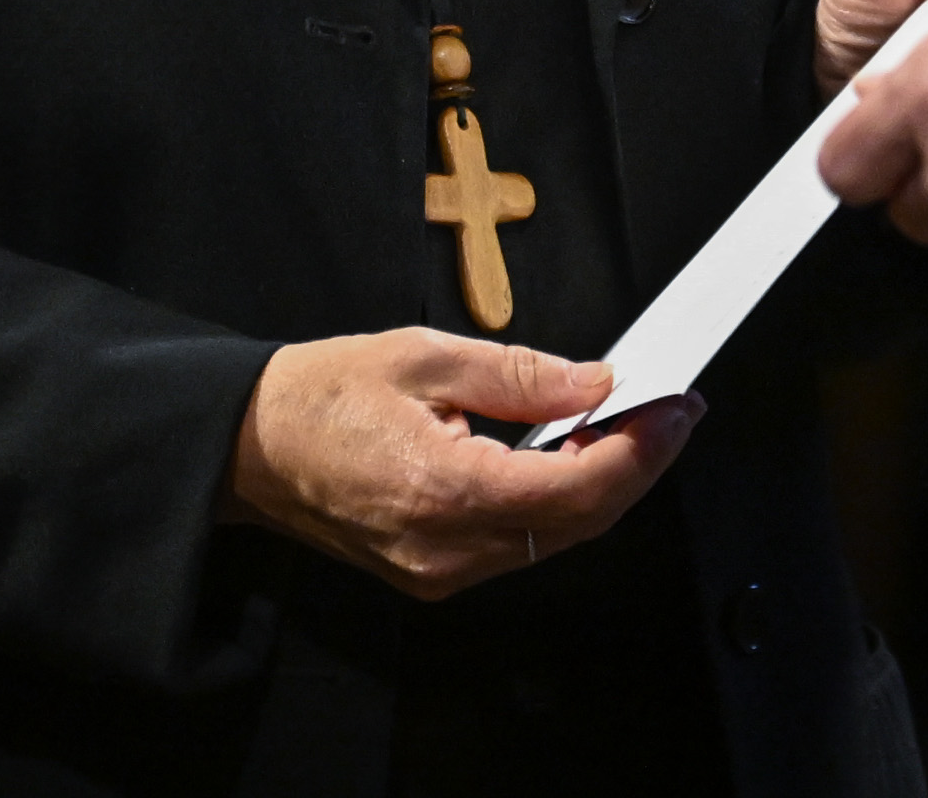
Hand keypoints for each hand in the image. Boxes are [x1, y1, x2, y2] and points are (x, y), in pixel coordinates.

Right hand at [222, 331, 698, 599]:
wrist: (248, 448)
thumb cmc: (320, 395)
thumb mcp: (424, 354)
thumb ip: (520, 374)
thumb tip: (595, 383)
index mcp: (445, 488)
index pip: (580, 486)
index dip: (644, 448)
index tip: (679, 407)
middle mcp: (448, 548)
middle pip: (581, 521)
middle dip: (637, 465)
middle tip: (670, 410)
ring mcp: (441, 571)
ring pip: (555, 538)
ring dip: (600, 484)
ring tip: (623, 424)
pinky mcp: (435, 574)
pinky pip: (520, 543)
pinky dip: (556, 501)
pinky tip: (564, 455)